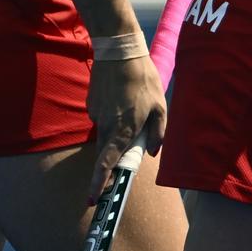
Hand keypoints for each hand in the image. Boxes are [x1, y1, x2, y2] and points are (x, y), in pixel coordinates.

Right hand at [86, 42, 166, 201]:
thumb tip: (152, 153)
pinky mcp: (91, 106)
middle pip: (106, 153)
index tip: (93, 199)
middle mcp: (106, 126)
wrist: (118, 52)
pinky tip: (122, 98)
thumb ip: (158, 132)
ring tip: (133, 106)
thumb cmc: (143, 79)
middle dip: (111, 162)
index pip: (108, 163)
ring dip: (117, 132)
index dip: (100, 183)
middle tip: (125, 151)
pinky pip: (103, 119)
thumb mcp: (160, 106)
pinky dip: (112, 117)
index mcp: (124, 129)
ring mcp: (96, 116)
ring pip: (106, 134)